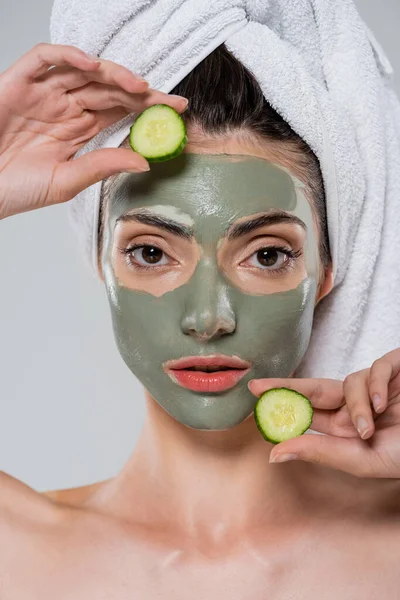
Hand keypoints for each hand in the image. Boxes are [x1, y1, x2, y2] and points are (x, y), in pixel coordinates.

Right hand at [0, 43, 186, 219]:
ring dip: (112, 74)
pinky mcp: (20, 82)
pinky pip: (45, 59)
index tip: (177, 110)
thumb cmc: (16, 188)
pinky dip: (67, 56)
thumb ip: (102, 166)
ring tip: (138, 86)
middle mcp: (65, 107)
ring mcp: (44, 93)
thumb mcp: (66, 181)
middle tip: (165, 100)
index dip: (147, 106)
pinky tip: (92, 65)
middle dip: (138, 92)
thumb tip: (144, 160)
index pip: (120, 109)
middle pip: (108, 88)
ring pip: (83, 71)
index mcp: (79, 129)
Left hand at [249, 348, 399, 477]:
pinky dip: (376, 386)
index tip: (252, 398)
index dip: (281, 404)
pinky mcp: (394, 369)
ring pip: (347, 383)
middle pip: (313, 389)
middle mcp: (355, 405)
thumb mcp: (363, 460)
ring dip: (355, 405)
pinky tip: (382, 404)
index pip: (307, 413)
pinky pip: (375, 370)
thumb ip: (321, 453)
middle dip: (287, 386)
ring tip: (368, 427)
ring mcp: (374, 387)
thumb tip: (274, 454)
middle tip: (256, 385)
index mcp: (346, 427)